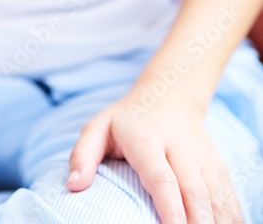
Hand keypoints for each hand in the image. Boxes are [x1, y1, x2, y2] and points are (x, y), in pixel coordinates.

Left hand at [67, 90, 241, 222]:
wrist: (168, 95)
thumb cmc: (127, 120)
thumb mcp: (98, 127)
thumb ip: (83, 154)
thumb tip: (73, 185)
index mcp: (146, 139)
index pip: (161, 177)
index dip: (170, 208)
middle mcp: (179, 147)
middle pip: (194, 190)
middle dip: (197, 221)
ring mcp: (202, 156)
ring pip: (216, 194)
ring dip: (216, 221)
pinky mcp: (217, 165)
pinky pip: (229, 194)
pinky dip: (231, 215)